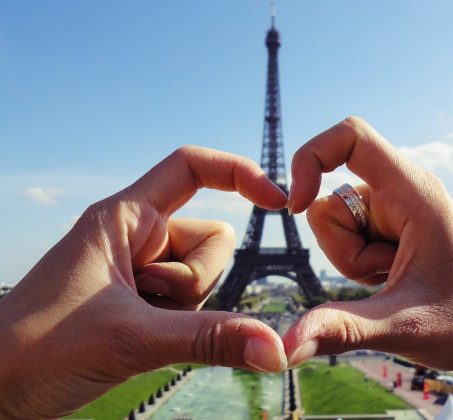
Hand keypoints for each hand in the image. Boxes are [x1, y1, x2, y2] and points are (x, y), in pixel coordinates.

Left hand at [0, 146, 287, 417]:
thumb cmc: (35, 350)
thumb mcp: (131, 338)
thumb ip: (210, 341)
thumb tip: (277, 349)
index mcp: (126, 217)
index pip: (191, 167)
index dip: (239, 173)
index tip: (278, 202)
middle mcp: (138, 238)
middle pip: (213, 239)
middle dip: (196, 279)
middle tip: (146, 301)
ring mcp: (142, 271)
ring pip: (205, 277)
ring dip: (185, 308)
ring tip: (134, 324)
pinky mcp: (144, 302)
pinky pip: (191, 306)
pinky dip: (179, 326)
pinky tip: (137, 340)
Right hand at [284, 117, 452, 418]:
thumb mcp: (399, 327)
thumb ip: (341, 329)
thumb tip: (284, 346)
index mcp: (415, 193)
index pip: (352, 136)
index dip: (312, 156)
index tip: (294, 205)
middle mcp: (403, 191)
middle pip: (330, 198)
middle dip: (342, 248)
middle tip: (386, 274)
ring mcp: (393, 208)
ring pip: (332, 221)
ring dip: (350, 258)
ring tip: (392, 277)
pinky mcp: (386, 225)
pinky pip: (343, 236)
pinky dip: (355, 263)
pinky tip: (390, 277)